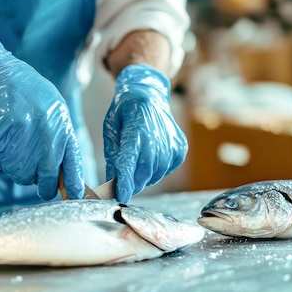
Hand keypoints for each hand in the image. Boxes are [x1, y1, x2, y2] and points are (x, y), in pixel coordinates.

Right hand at [0, 24, 83, 199]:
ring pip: (20, 176)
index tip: (73, 196)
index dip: (74, 186)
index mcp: (62, 128)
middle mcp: (45, 136)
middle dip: (43, 185)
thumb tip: (66, 175)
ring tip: (15, 144)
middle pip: (46, 180)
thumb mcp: (55, 109)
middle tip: (37, 179)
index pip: (73, 166)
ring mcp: (21, 139)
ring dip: (16, 168)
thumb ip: (61, 138)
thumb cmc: (28, 92)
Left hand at [104, 64, 187, 202]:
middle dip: (132, 181)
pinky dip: (156, 169)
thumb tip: (112, 182)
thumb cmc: (125, 112)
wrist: (148, 95)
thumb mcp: (111, 130)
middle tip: (124, 180)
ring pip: (156, 174)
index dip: (125, 182)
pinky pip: (166, 170)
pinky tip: (151, 155)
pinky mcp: (180, 148)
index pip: (129, 163)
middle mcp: (157, 137)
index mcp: (135, 130)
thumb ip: (112, 157)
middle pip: (144, 173)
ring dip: (144, 176)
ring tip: (138, 160)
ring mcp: (172, 143)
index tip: (121, 196)